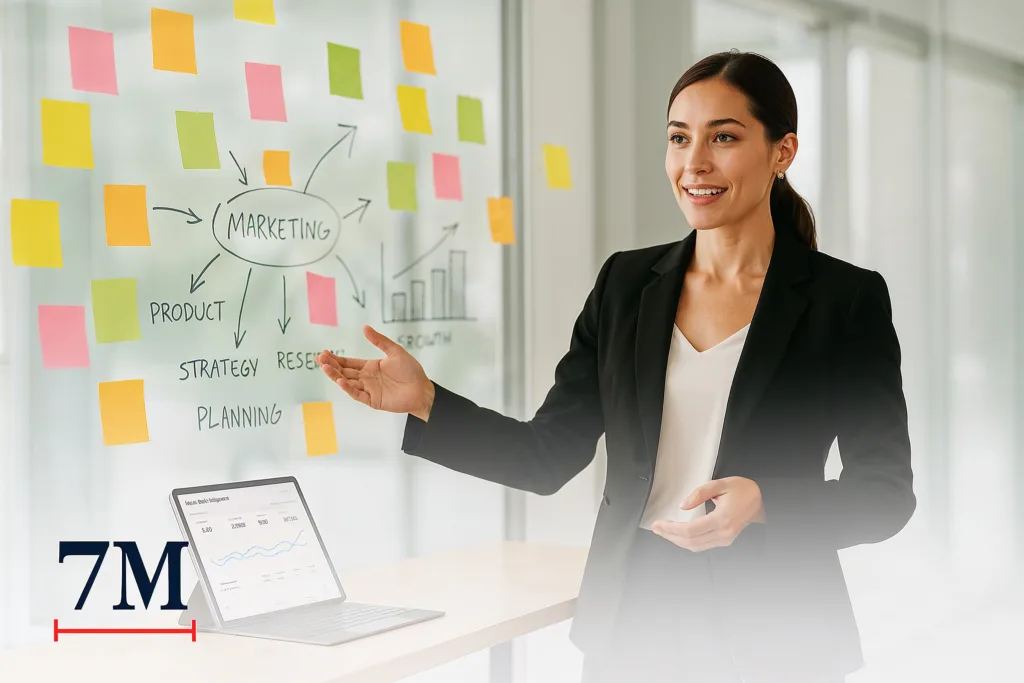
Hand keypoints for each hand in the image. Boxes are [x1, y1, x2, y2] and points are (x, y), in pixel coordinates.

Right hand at [316, 325, 433, 418]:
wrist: (422, 389)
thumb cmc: (411, 371)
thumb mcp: (395, 351)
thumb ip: (379, 341)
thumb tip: (365, 328)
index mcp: (370, 367)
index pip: (349, 362)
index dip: (336, 358)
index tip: (325, 353)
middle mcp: (366, 378)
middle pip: (344, 371)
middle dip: (332, 365)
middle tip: (320, 358)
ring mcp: (368, 390)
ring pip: (347, 382)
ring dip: (335, 375)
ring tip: (325, 367)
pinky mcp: (373, 400)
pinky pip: (357, 394)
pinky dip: (348, 388)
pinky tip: (340, 381)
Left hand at [651, 476, 765, 551]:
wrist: (763, 500)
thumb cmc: (744, 490)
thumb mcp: (720, 484)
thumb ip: (699, 493)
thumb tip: (683, 505)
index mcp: (722, 519)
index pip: (690, 530)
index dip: (671, 528)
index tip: (658, 524)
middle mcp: (724, 533)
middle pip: (690, 541)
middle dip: (670, 535)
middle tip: (656, 528)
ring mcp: (725, 539)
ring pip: (695, 546)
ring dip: (676, 540)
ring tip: (663, 531)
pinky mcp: (725, 540)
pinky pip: (702, 545)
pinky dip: (687, 541)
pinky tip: (678, 534)